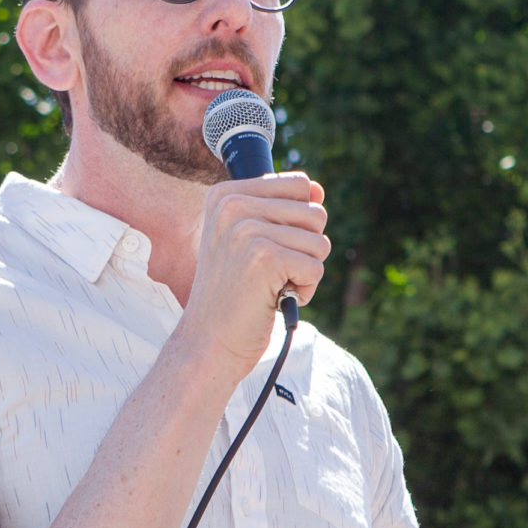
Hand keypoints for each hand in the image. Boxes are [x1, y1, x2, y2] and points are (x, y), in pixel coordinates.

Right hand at [174, 171, 329, 377]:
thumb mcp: (249, 241)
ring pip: (320, 242)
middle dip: (305, 249)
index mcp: (226, 195)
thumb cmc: (233, 295)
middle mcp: (233, 205)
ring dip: (304, 272)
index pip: (298, 185)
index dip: (298, 223)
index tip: (267, 249)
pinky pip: (316, 267)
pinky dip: (304, 291)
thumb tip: (318, 190)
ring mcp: (247, 230)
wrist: (208, 342)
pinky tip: (273, 298)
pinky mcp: (264, 257)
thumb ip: (282, 211)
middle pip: (314, 212)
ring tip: (270, 286)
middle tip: (270, 273)